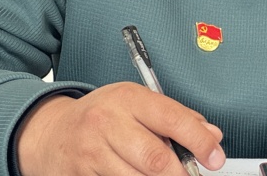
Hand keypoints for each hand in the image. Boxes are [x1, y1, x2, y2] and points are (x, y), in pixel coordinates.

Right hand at [15, 82, 225, 175]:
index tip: (215, 158)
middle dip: (180, 174)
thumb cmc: (101, 117)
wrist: (50, 134)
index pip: (172, 119)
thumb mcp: (136, 104)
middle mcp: (107, 123)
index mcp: (128, 98)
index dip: (200, 142)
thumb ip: (175, 117)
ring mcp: (91, 153)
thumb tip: (212, 135)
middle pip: (156, 159)